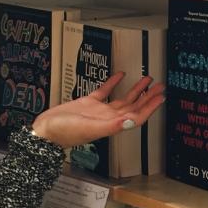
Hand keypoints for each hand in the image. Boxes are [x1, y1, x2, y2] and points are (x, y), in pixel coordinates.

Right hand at [32, 73, 164, 148]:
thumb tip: (130, 121)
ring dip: (135, 90)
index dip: (150, 107)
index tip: (161, 97)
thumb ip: (111, 125)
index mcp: (111, 125)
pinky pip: (105, 91)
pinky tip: (120, 74)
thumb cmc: (64, 133)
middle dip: (148, 97)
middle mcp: (109, 118)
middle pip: (134, 107)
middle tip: (160, 86)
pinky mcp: (88, 103)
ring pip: (122, 99)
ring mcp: (99, 111)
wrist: (45, 130)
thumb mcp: (90, 128)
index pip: (137, 116)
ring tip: (147, 79)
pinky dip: (113, 83)